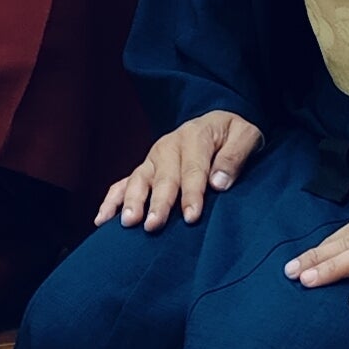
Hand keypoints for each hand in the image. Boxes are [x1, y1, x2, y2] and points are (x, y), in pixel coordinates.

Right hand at [97, 110, 261, 230]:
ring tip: (128, 222)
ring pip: (140, 180)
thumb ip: (235, 157)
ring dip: (132, 201)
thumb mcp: (246, 136)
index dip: (192, 194)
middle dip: (158, 203)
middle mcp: (169, 146)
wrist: (217, 122)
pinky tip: (102, 219)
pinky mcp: (145, 169)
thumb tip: (219, 183)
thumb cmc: (233, 134)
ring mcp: (153, 158)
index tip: (191, 217)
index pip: (193, 169)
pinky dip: (111, 200)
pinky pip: (123, 183)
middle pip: (163, 178)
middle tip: (153, 225)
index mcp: (195, 137)